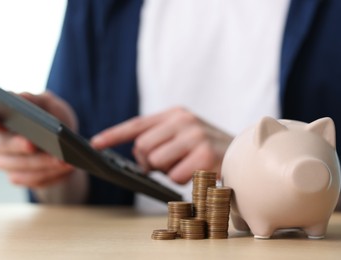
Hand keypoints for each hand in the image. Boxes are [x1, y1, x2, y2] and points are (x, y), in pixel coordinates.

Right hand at [0, 91, 76, 187]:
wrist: (67, 146)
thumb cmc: (55, 120)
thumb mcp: (51, 106)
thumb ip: (37, 100)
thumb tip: (23, 96)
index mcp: (2, 121)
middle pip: (1, 146)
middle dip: (18, 145)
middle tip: (33, 144)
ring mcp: (8, 163)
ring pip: (20, 166)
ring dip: (42, 163)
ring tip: (62, 158)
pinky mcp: (22, 178)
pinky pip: (33, 179)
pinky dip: (51, 173)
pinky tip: (66, 167)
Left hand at [91, 107, 232, 183]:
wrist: (244, 152)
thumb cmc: (209, 147)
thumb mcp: (185, 134)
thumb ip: (160, 138)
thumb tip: (139, 156)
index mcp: (176, 113)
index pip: (137, 124)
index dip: (114, 134)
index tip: (95, 143)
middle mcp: (183, 121)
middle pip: (142, 147)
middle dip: (148, 162)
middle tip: (163, 165)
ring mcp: (194, 136)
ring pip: (157, 162)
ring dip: (167, 171)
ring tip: (185, 166)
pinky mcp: (204, 154)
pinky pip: (175, 176)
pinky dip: (182, 180)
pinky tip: (196, 173)